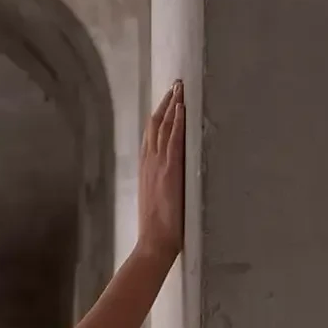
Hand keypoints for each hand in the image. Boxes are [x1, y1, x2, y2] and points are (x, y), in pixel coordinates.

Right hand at [138, 81, 185, 264]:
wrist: (154, 242)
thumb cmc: (158, 228)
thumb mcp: (156, 200)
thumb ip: (160, 183)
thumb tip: (170, 176)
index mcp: (146, 170)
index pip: (151, 136)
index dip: (158, 115)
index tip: (167, 100)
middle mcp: (149, 164)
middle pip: (155, 126)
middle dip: (165, 103)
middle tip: (175, 85)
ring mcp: (158, 166)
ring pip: (163, 127)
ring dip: (172, 105)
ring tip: (180, 87)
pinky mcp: (169, 171)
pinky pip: (173, 140)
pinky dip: (177, 122)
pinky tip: (182, 107)